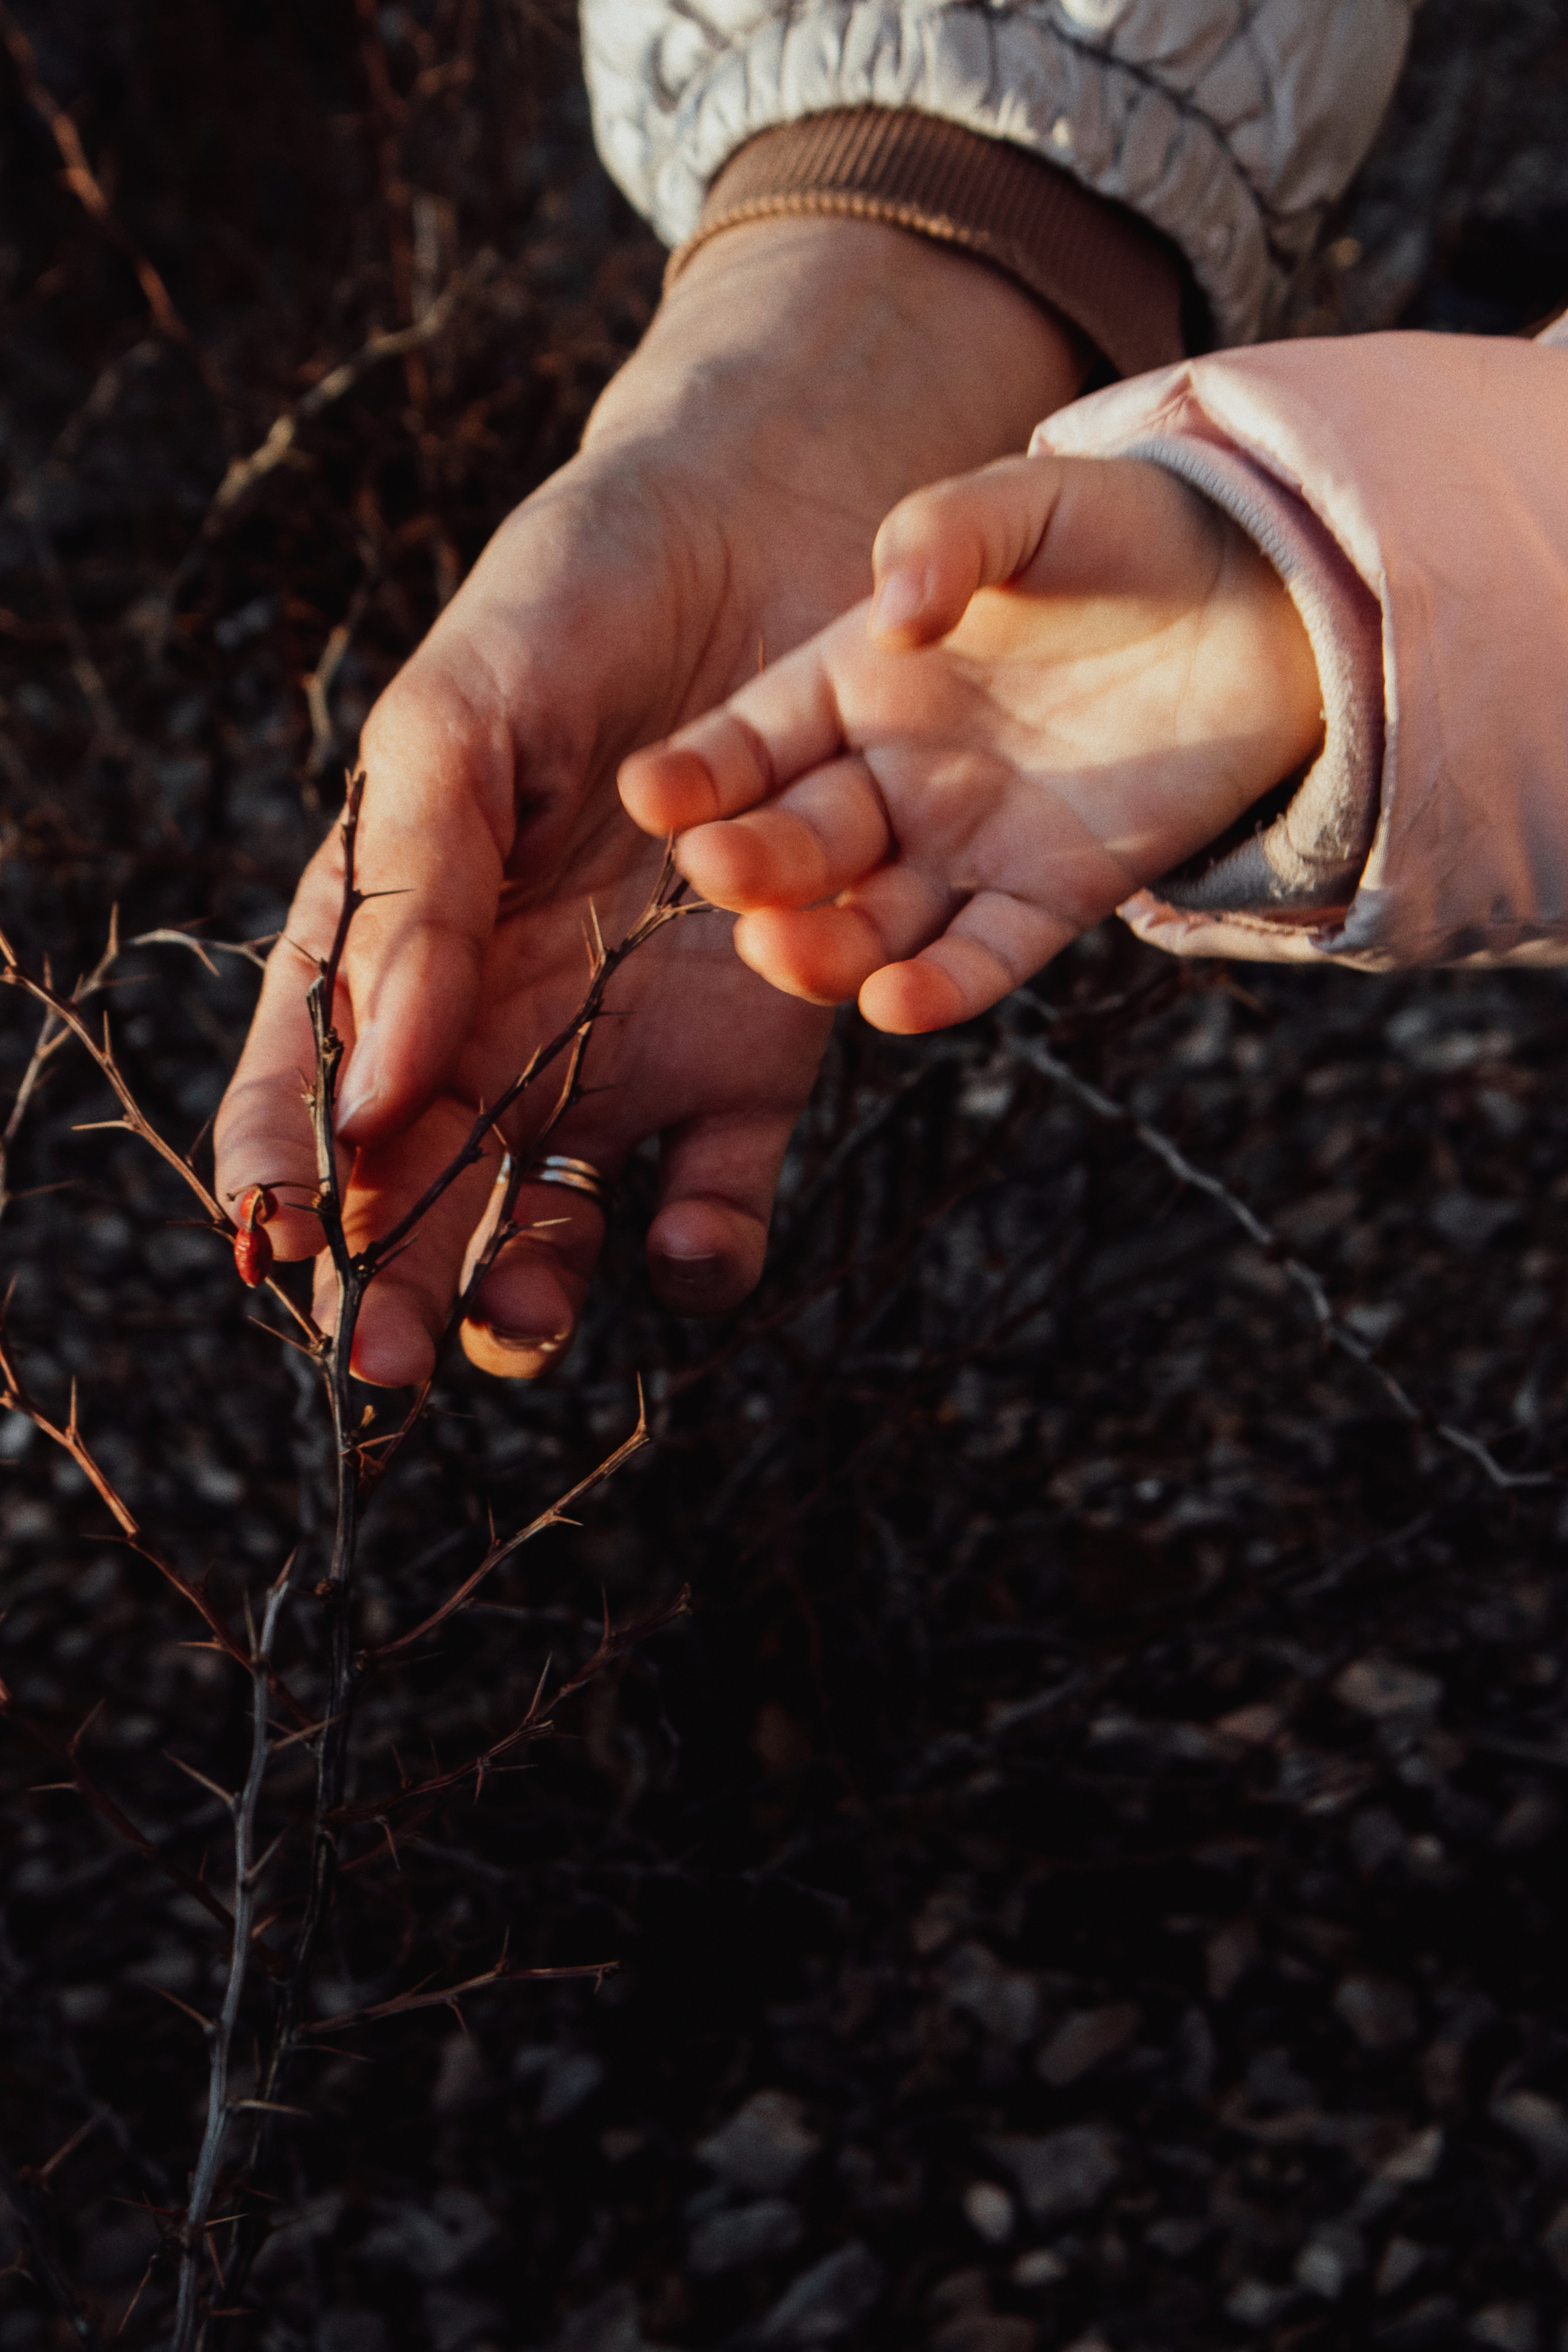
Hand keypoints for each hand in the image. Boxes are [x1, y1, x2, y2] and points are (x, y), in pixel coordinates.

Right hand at [214, 222, 1086, 1382]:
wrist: (767, 545)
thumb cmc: (573, 606)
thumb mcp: (459, 716)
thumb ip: (415, 882)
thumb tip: (377, 1064)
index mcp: (394, 943)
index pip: (307, 1084)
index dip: (277, 1175)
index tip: (270, 1248)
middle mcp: (495, 1024)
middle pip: (422, 1190)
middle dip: (393, 1284)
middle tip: (384, 1363)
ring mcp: (621, 1052)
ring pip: (554, 1218)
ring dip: (531, 1289)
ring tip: (521, 1318)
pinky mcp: (752, 1061)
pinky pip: (718, 1187)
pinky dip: (702, 1239)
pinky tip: (683, 1242)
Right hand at [619, 451, 1323, 1032]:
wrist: (1261, 598)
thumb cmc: (1122, 533)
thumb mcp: (1029, 503)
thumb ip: (948, 534)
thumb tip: (893, 602)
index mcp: (852, 685)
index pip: (752, 740)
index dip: (701, 770)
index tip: (652, 793)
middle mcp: (889, 780)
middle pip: (801, 842)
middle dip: (756, 863)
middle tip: (721, 872)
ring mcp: (963, 849)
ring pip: (872, 920)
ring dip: (825, 949)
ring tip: (789, 956)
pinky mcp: (1047, 900)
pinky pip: (983, 957)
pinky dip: (942, 988)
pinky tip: (902, 1005)